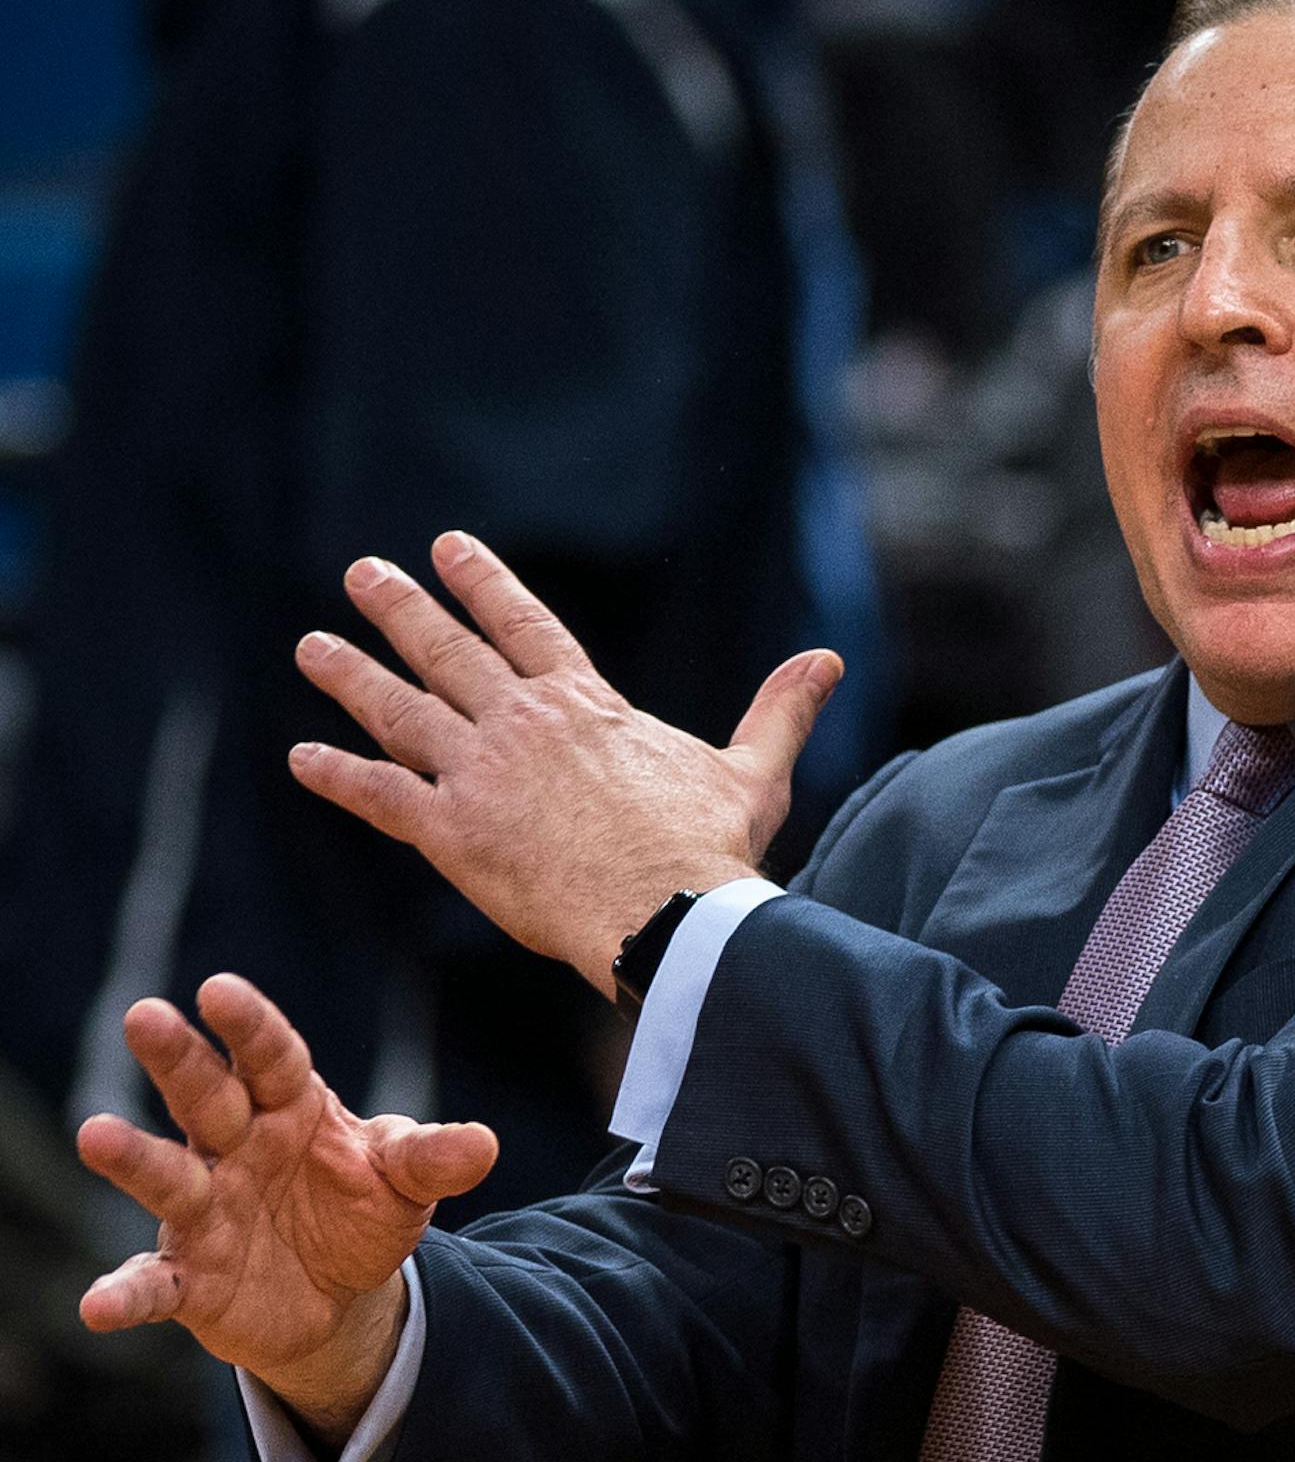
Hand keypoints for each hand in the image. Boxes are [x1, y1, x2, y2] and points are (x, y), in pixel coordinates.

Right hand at [76, 974, 496, 1440]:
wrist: (340, 1294)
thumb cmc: (360, 1210)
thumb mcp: (406, 1182)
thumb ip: (433, 1158)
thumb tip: (484, 1144)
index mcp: (287, 1107)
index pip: (268, 1056)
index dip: (248, 1025)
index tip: (220, 990)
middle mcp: (233, 1147)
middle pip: (205, 1096)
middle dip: (177, 1059)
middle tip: (146, 1016)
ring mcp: (205, 1211)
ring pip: (166, 1178)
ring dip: (133, 1159)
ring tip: (97, 1135)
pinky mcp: (189, 1277)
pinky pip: (152, 1284)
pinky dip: (125, 1294)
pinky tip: (98, 1306)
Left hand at [288, 532, 841, 992]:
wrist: (670, 914)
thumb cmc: (711, 850)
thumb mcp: (752, 772)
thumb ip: (778, 712)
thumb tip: (827, 661)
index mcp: (587, 706)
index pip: (524, 625)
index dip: (482, 582)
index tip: (446, 547)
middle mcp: (524, 724)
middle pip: (449, 651)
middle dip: (400, 609)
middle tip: (362, 573)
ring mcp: (483, 774)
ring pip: (402, 710)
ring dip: (352, 675)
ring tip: (312, 646)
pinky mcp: (455, 833)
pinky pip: (382, 797)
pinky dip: (339, 775)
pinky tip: (301, 757)